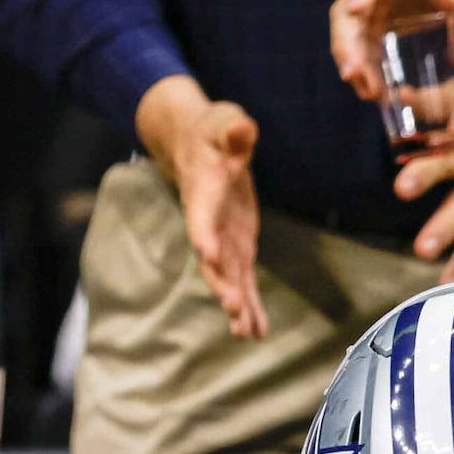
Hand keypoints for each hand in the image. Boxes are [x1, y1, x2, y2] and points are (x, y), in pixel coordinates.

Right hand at [136, 75, 268, 339]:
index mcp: (203, 191)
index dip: (204, 234)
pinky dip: (249, 304)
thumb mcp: (224, 120)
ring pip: (227, 276)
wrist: (196, 145)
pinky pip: (242, 279)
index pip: (200, 215)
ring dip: (236, 304)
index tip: (208, 255)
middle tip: (233, 308)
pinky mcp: (236, 246)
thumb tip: (242, 130)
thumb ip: (233, 129)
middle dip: (222, 283)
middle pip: (212, 258)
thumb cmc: (212, 130)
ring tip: (244, 333)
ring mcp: (222, 237)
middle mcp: (208, 222)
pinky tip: (257, 331)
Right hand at [330, 0, 453, 100]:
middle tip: (354, 76)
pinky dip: (362, 66)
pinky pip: (360, 43)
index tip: (354, 9)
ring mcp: (372, 2)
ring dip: (351, 60)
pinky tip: (373, 90)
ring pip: (349, 29)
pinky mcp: (374, 20)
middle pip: (350, 8)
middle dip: (347, 43)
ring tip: (368, 92)